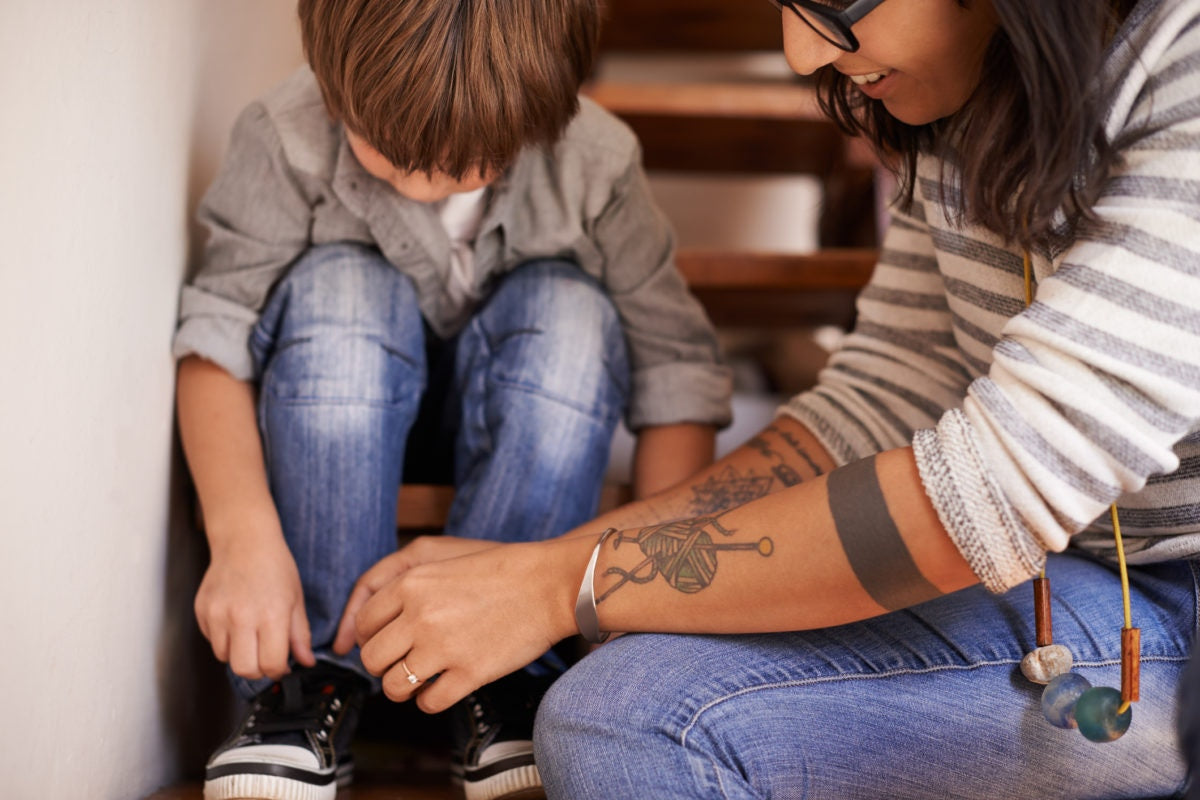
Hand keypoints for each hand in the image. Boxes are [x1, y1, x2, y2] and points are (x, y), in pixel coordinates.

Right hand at [194, 523, 314, 680]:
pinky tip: (235, 621)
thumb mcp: (296, 600)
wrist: (244, 541)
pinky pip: (212, 641)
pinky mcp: (201, 612)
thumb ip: (301, 635)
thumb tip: (306, 662)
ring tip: (250, 633)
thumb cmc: (275, 567)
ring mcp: (217, 615)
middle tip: (264, 656)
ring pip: (224, 658)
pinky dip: (224, 639)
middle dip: (257, 670)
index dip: (278, 670)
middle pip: (244, 670)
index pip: (271, 665)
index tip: (281, 664)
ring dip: (239, 654)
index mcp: (271, 615)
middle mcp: (241, 618)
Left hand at [355, 537, 590, 712]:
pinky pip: (429, 703)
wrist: (549, 585)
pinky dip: (429, 701)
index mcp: (411, 584)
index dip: (369, 638)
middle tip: (400, 663)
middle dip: (382, 665)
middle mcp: (420, 616)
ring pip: (394, 686)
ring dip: (402, 688)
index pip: (362, 623)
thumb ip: (406, 587)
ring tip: (418, 681)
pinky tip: (442, 689)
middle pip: (371, 658)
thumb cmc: (501, 570)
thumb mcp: (444, 560)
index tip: (383, 643)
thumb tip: (372, 623)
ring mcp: (443, 648)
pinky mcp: (469, 674)